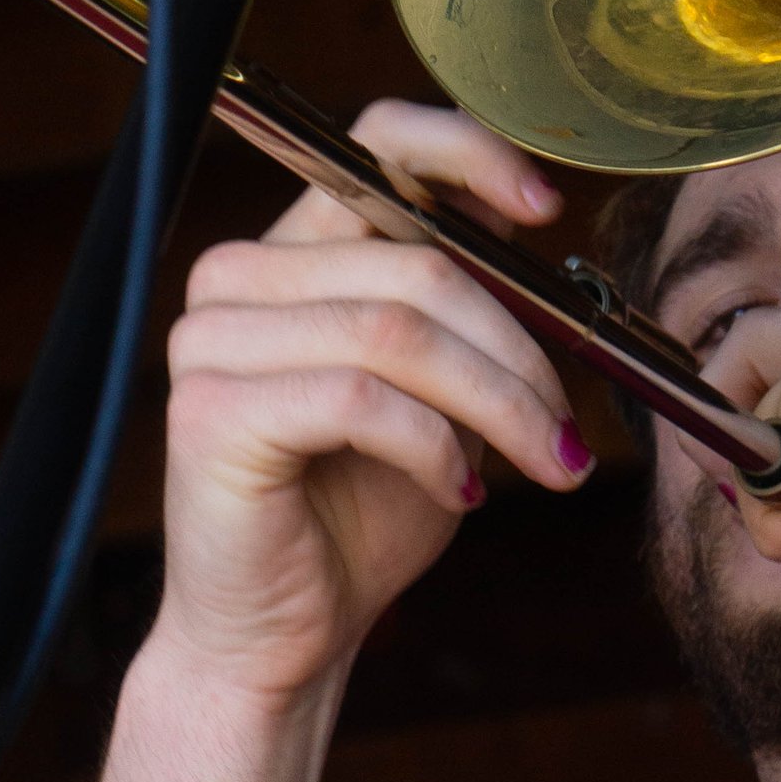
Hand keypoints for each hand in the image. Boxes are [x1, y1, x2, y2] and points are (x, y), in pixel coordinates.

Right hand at [157, 99, 590, 702]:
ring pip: (399, 331)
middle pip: (416, 262)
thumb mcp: (443, 398)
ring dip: (498, 403)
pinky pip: (362, 400)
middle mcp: (237, 278)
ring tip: (544, 463)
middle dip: (520, 349)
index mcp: (292, 253)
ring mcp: (212, 339)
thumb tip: (545, 251)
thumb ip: (469, 315)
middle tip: (569, 429)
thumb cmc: (362, 515)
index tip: (547, 208)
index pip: (371, 145)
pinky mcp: (211, 410)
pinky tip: (457, 492)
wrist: (282, 636)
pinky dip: (434, 448)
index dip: (466, 154)